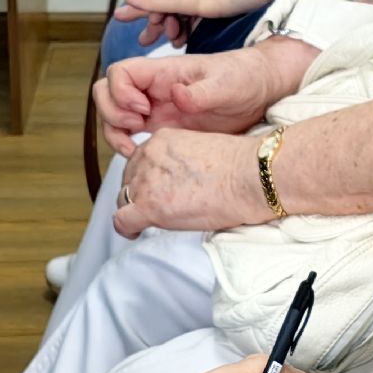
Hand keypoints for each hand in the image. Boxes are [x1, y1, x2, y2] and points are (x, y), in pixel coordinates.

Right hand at [93, 49, 278, 155]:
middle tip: (139, 127)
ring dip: (114, 131)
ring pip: (113, 114)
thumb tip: (177, 96)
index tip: (144, 110)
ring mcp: (155, 107)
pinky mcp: (162, 126)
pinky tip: (139, 155)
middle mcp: (153, 88)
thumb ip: (202, 91)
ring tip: (135, 148)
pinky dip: (125, 143)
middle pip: (107, 92)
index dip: (121, 92)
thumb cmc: (243, 78)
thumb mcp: (227, 83)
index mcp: (164, 71)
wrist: (259, 91)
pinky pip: (129, 132)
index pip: (120, 71)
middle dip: (112, 112)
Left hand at [113, 128, 267, 238]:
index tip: (157, 189)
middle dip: (139, 193)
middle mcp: (148, 156)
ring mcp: (146, 182)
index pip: (140, 159)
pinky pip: (122, 221)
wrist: (251, 177)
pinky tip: (137, 232)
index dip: (147, 177)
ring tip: (148, 221)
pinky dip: (127, 229)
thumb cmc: (241, 166)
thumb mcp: (203, 148)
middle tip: (157, 206)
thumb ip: (182, 159)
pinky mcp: (150, 207)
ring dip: (134, 210)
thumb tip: (183, 179)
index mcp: (162, 140)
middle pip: (129, 179)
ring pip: (123, 199)